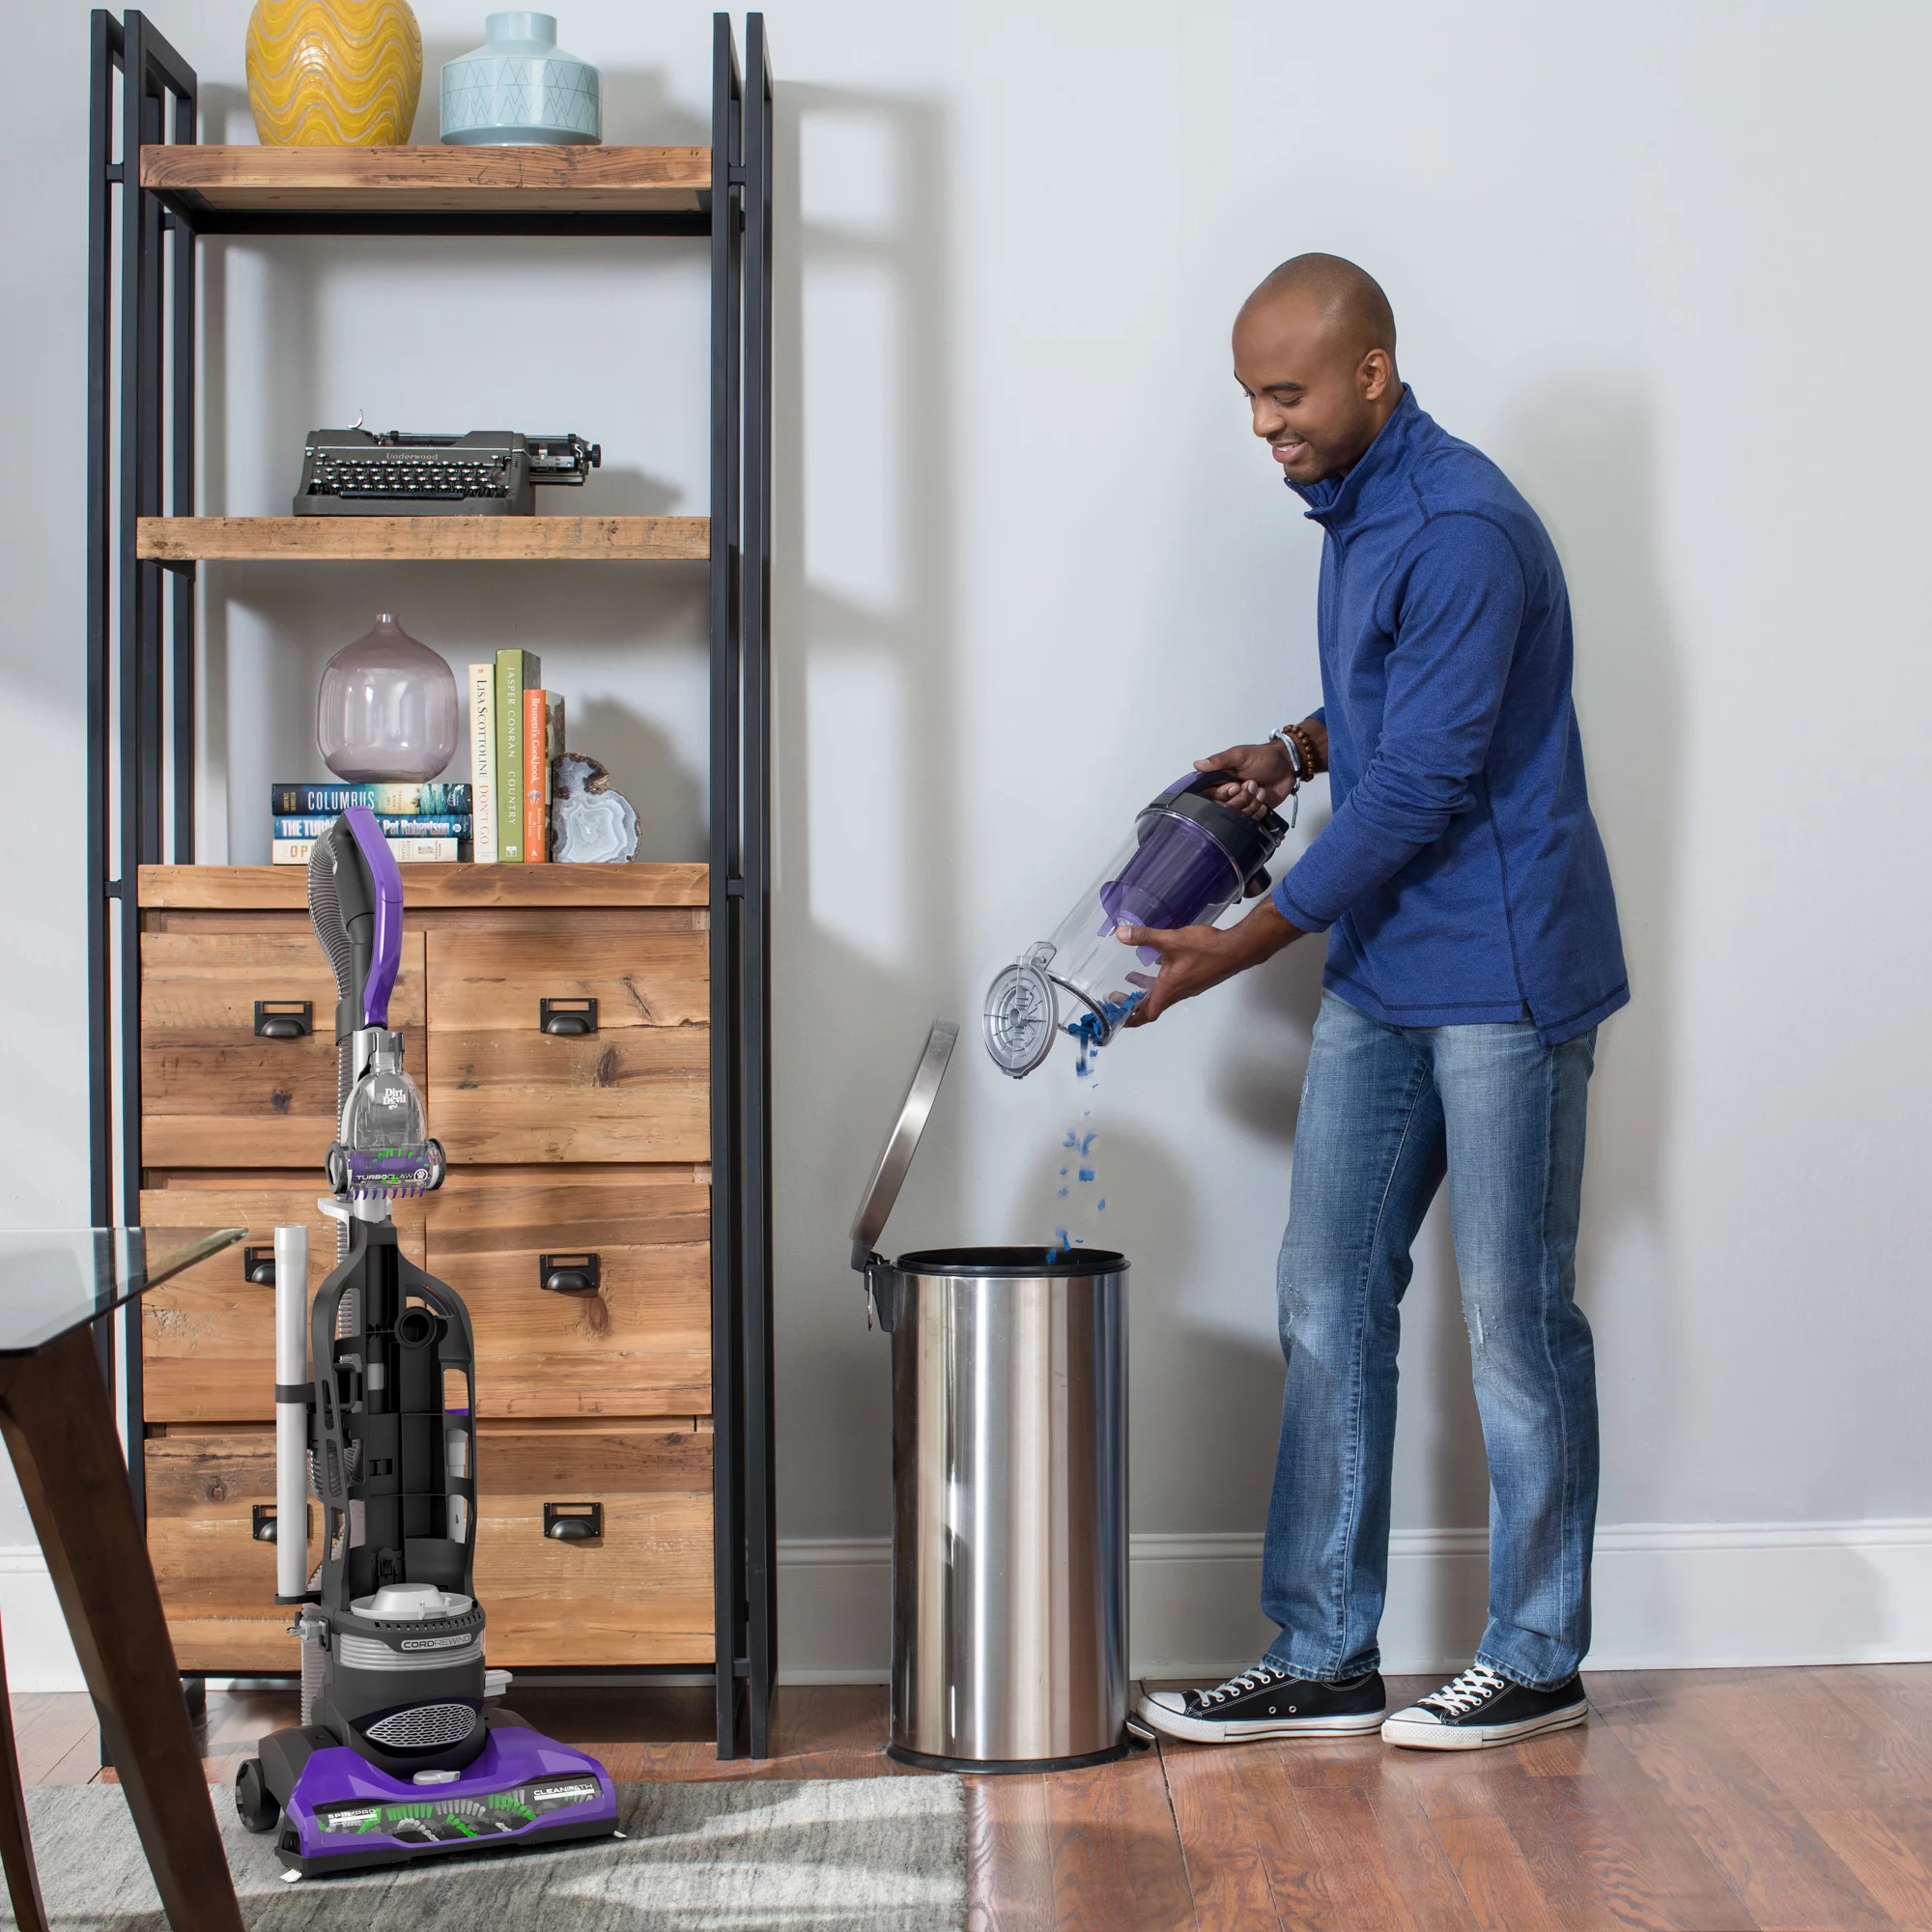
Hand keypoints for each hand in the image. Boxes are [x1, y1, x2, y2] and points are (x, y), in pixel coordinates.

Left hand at [1116, 899, 1302, 1026]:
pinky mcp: (1197, 979)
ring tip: (1130, 979)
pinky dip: (1160, 981)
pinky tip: (1158, 964)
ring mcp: (1189, 987)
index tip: (1117, 1019)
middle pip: (1153, 1006)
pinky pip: (1173, 986)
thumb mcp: (1171, 940)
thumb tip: (1120, 934)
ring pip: (1163, 994)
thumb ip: (1145, 937)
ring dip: (1147, 990)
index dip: (1131, 1019)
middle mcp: (1178, 993)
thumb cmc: (1205, 949)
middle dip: (1134, 1004)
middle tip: (1117, 997)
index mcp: (1169, 989)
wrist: (1236, 949)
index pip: (1147, 1013)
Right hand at [1194, 740, 1295, 820]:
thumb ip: (1219, 761)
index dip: (1222, 794)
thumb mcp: (1239, 755)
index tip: (1235, 786)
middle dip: (1241, 798)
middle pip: (1223, 808)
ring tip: (1260, 789)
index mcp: (1220, 780)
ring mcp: (1240, 805)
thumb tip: (1197, 765)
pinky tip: (1263, 799)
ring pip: (1237, 815)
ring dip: (1251, 803)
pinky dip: (1258, 811)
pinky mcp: (1253, 813)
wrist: (1288, 765)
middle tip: (1252, 784)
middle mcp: (1227, 795)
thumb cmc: (1263, 757)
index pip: (1209, 795)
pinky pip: (1249, 821)